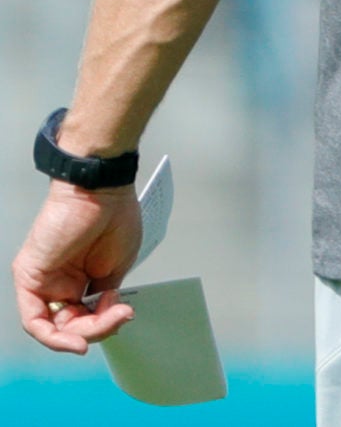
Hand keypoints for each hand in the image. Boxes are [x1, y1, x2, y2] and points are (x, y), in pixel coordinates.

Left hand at [14, 181, 141, 353]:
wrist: (101, 191)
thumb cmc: (114, 218)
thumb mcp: (116, 267)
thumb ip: (105, 296)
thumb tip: (107, 315)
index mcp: (76, 280)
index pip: (81, 317)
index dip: (101, 326)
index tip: (120, 320)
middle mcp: (55, 283)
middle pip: (68, 325)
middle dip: (97, 329)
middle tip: (119, 317)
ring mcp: (40, 281)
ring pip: (52, 327)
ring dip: (84, 332)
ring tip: (111, 317)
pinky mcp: (28, 278)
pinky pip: (34, 320)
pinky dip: (55, 337)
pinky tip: (78, 339)